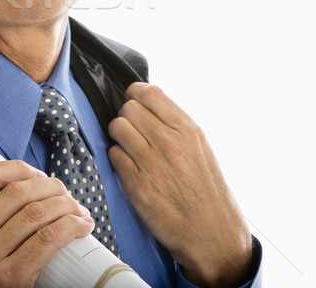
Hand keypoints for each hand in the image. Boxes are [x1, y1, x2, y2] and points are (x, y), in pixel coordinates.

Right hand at [0, 160, 94, 287]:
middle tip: (65, 193)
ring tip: (78, 209)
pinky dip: (70, 226)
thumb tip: (29, 182)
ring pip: (35, 212)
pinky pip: (47, 239)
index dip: (15, 168)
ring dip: (66, 205)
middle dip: (49, 186)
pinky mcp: (8, 279)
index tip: (37, 174)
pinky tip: (81, 226)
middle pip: (15, 192)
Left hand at [108, 83, 252, 287]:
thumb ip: (174, 123)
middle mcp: (170, 143)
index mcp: (187, 130)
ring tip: (128, 147)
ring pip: (117, 127)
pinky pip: (113, 154)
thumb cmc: (206, 190)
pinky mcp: (138, 185)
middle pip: (128, 108)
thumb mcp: (200, 147)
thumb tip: (146, 102)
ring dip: (118, 136)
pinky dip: (117, 158)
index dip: (135, 94)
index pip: (149, 92)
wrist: (213, 234)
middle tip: (132, 130)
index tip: (134, 102)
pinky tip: (129, 167)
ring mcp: (152, 163)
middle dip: (126, 116)